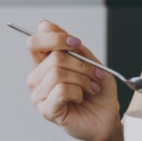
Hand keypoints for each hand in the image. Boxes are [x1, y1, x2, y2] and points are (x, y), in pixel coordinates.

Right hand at [26, 20, 120, 140]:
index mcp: (44, 64)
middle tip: (95, 74)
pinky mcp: (47, 110)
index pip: (35, 43)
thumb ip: (67, 44)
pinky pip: (61, 90)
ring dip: (82, 79)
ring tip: (90, 88)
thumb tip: (44, 24)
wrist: (107, 116)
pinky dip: (78, 91)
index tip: (76, 42)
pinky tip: (81, 97)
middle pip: (53, 58)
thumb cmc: (97, 90)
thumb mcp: (87, 60)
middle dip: (81, 64)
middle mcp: (38, 79)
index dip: (56, 38)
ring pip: (58, 73)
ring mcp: (40, 96)